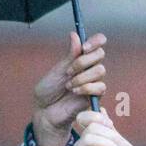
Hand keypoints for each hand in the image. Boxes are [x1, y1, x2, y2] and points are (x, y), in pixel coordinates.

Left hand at [31, 30, 107, 145]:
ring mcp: (93, 82)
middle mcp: (89, 69)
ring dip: (82, 77)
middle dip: (83, 61)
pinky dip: (86, 88)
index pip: (98, 43)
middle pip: (100, 55)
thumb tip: (75, 34)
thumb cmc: (49, 90)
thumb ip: (70, 55)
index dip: (96, 41)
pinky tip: (74, 91)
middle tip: (68, 71)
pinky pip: (100, 87)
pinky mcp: (95, 96)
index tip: (84, 47)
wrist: (45, 111)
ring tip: (68, 85)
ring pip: (100, 70)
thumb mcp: (58, 70)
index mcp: (81, 59)